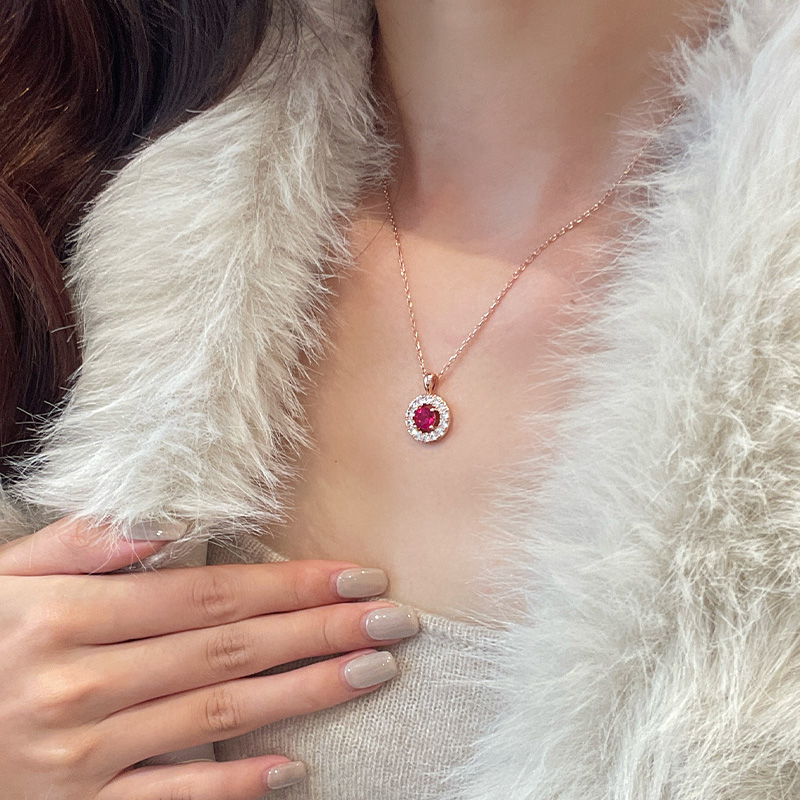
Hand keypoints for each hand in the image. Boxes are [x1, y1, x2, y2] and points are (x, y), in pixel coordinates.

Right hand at [0, 517, 417, 798]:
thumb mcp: (4, 579)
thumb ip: (78, 545)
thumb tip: (161, 523)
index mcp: (65, 618)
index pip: (205, 594)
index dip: (289, 585)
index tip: (355, 576)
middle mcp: (80, 685)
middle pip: (229, 651)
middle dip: (320, 631)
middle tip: (392, 621)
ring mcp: (80, 757)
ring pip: (217, 719)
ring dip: (304, 694)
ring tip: (371, 672)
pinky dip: (234, 788)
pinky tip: (294, 771)